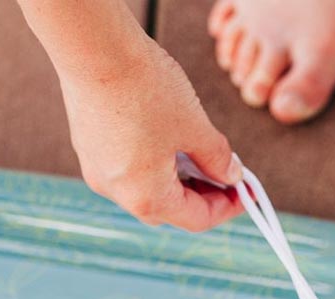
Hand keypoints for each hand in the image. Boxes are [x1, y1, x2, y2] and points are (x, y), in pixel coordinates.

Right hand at [58, 38, 243, 230]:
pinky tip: (169, 139)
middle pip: (171, 209)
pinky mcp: (88, 146)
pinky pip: (128, 168)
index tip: (246, 193)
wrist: (91, 43)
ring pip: (148, 188)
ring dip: (178, 178)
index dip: (227, 208)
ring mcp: (97, 169)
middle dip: (202, 195)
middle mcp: (116, 192)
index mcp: (146, 197)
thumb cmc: (143, 87)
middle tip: (225, 175)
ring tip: (199, 153)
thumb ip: (218, 159)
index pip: (197, 219)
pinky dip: (154, 163)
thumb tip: (230, 175)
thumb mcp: (195, 127)